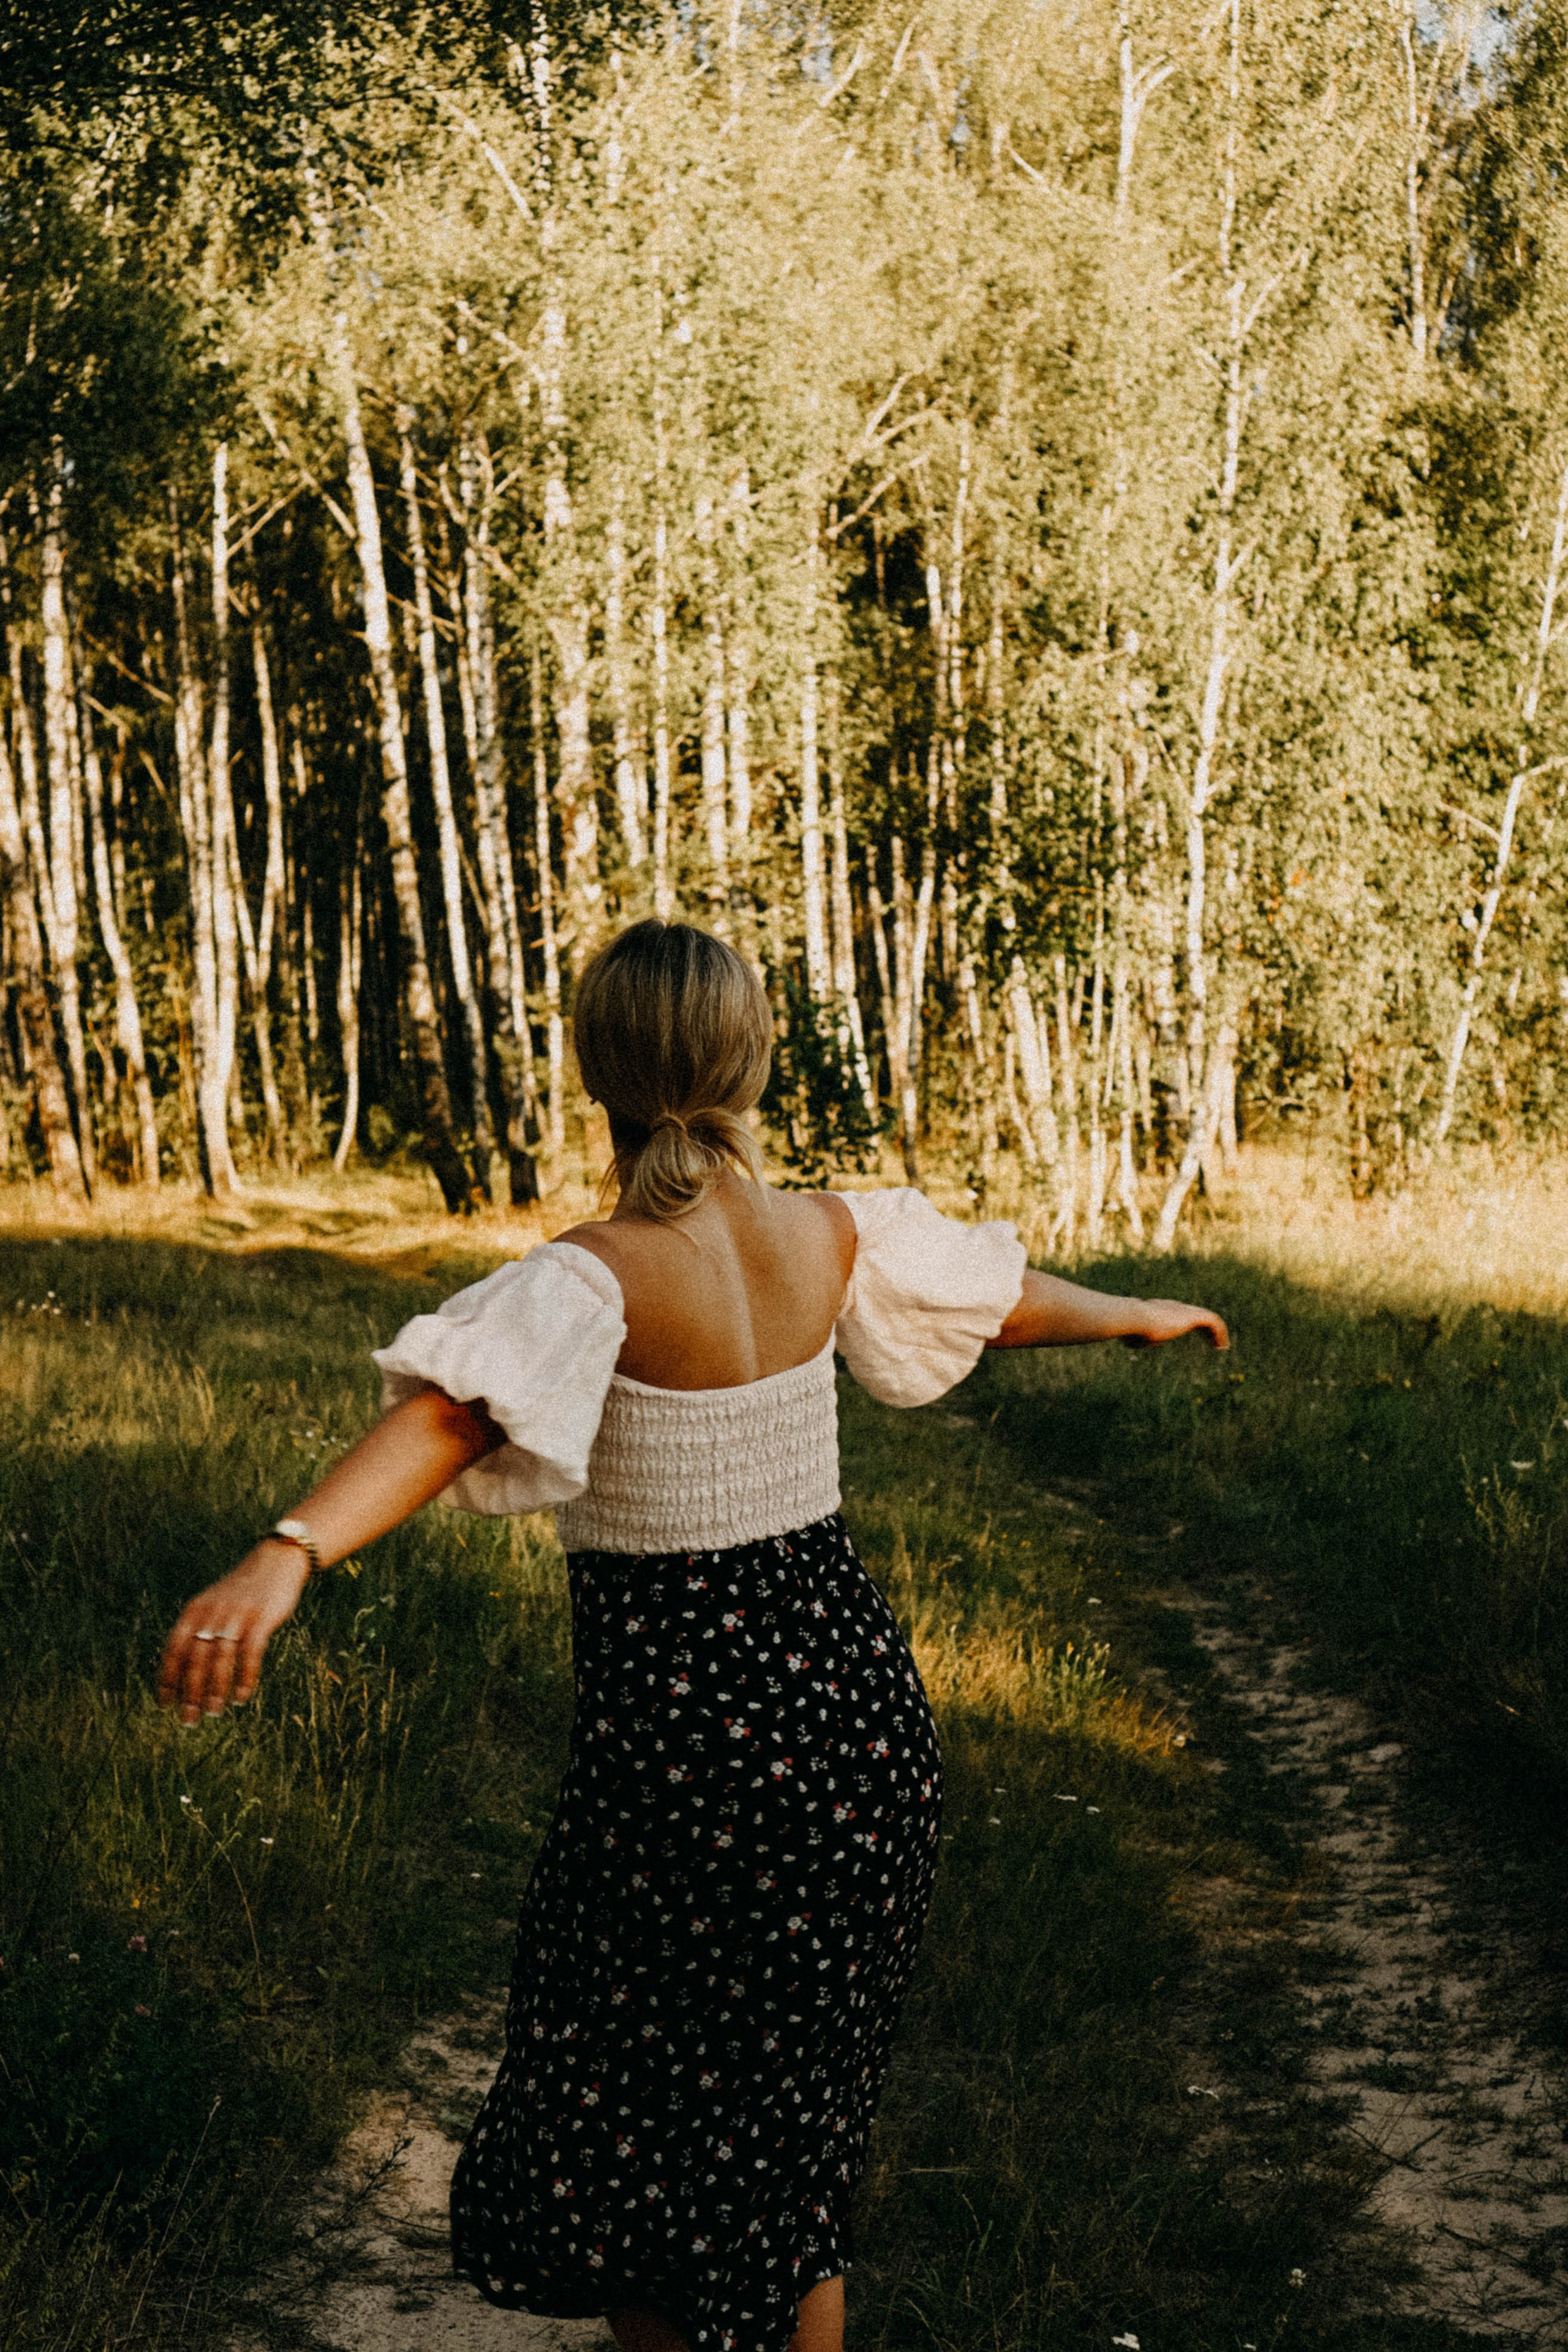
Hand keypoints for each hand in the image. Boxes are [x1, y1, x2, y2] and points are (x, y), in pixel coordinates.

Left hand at [157, 1542, 311, 1725]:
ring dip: (215, 1689)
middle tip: (189, 1719)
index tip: (165, 1704)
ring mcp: (236, 1615)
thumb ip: (198, 1629)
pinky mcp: (261, 1618)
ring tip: (214, 1712)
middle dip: (190, 1692)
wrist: (275, 1561)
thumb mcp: (213, 1604)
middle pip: (195, 1658)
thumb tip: (184, 1670)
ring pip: (220, 1659)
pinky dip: (245, 1677)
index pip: (173, 1649)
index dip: (167, 1678)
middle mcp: (211, 1612)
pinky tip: (242, 1697)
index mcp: (194, 1610)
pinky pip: (250, 1653)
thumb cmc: (242, 1591)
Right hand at [1123, 1298, 1229, 1349]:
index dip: (1187, 1324)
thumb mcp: (1134, 1337)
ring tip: (1221, 1346)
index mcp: (1159, 1309)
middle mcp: (1173, 1306)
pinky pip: (1213, 1321)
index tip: (1192, 1335)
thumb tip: (1148, 1341)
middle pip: (1195, 1313)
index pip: (1178, 1313)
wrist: (1133, 1318)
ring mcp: (1183, 1309)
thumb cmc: (1130, 1330)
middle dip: (1205, 1328)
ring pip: (1207, 1317)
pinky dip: (1219, 1332)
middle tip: (1212, 1340)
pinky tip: (1221, 1345)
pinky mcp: (1192, 1316)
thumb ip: (1140, 1338)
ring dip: (1216, 1331)